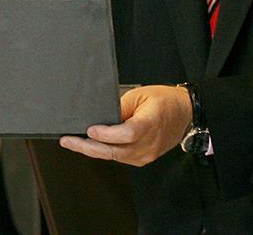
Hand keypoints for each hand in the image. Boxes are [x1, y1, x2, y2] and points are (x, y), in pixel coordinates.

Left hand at [59, 85, 190, 166]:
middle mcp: (149, 143)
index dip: (107, 134)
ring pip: (114, 157)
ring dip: (92, 150)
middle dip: (87, 147)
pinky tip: (89, 146)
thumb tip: (99, 117)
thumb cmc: (164, 101)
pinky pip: (119, 158)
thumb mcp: (139, 95)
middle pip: (115, 150)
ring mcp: (146, 154)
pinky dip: (103, 152)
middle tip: (68, 140)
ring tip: (72, 142)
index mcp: (151, 123)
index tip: (90, 130)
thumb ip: (119, 107)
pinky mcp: (142, 158)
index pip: (127, 133)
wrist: (184, 113)